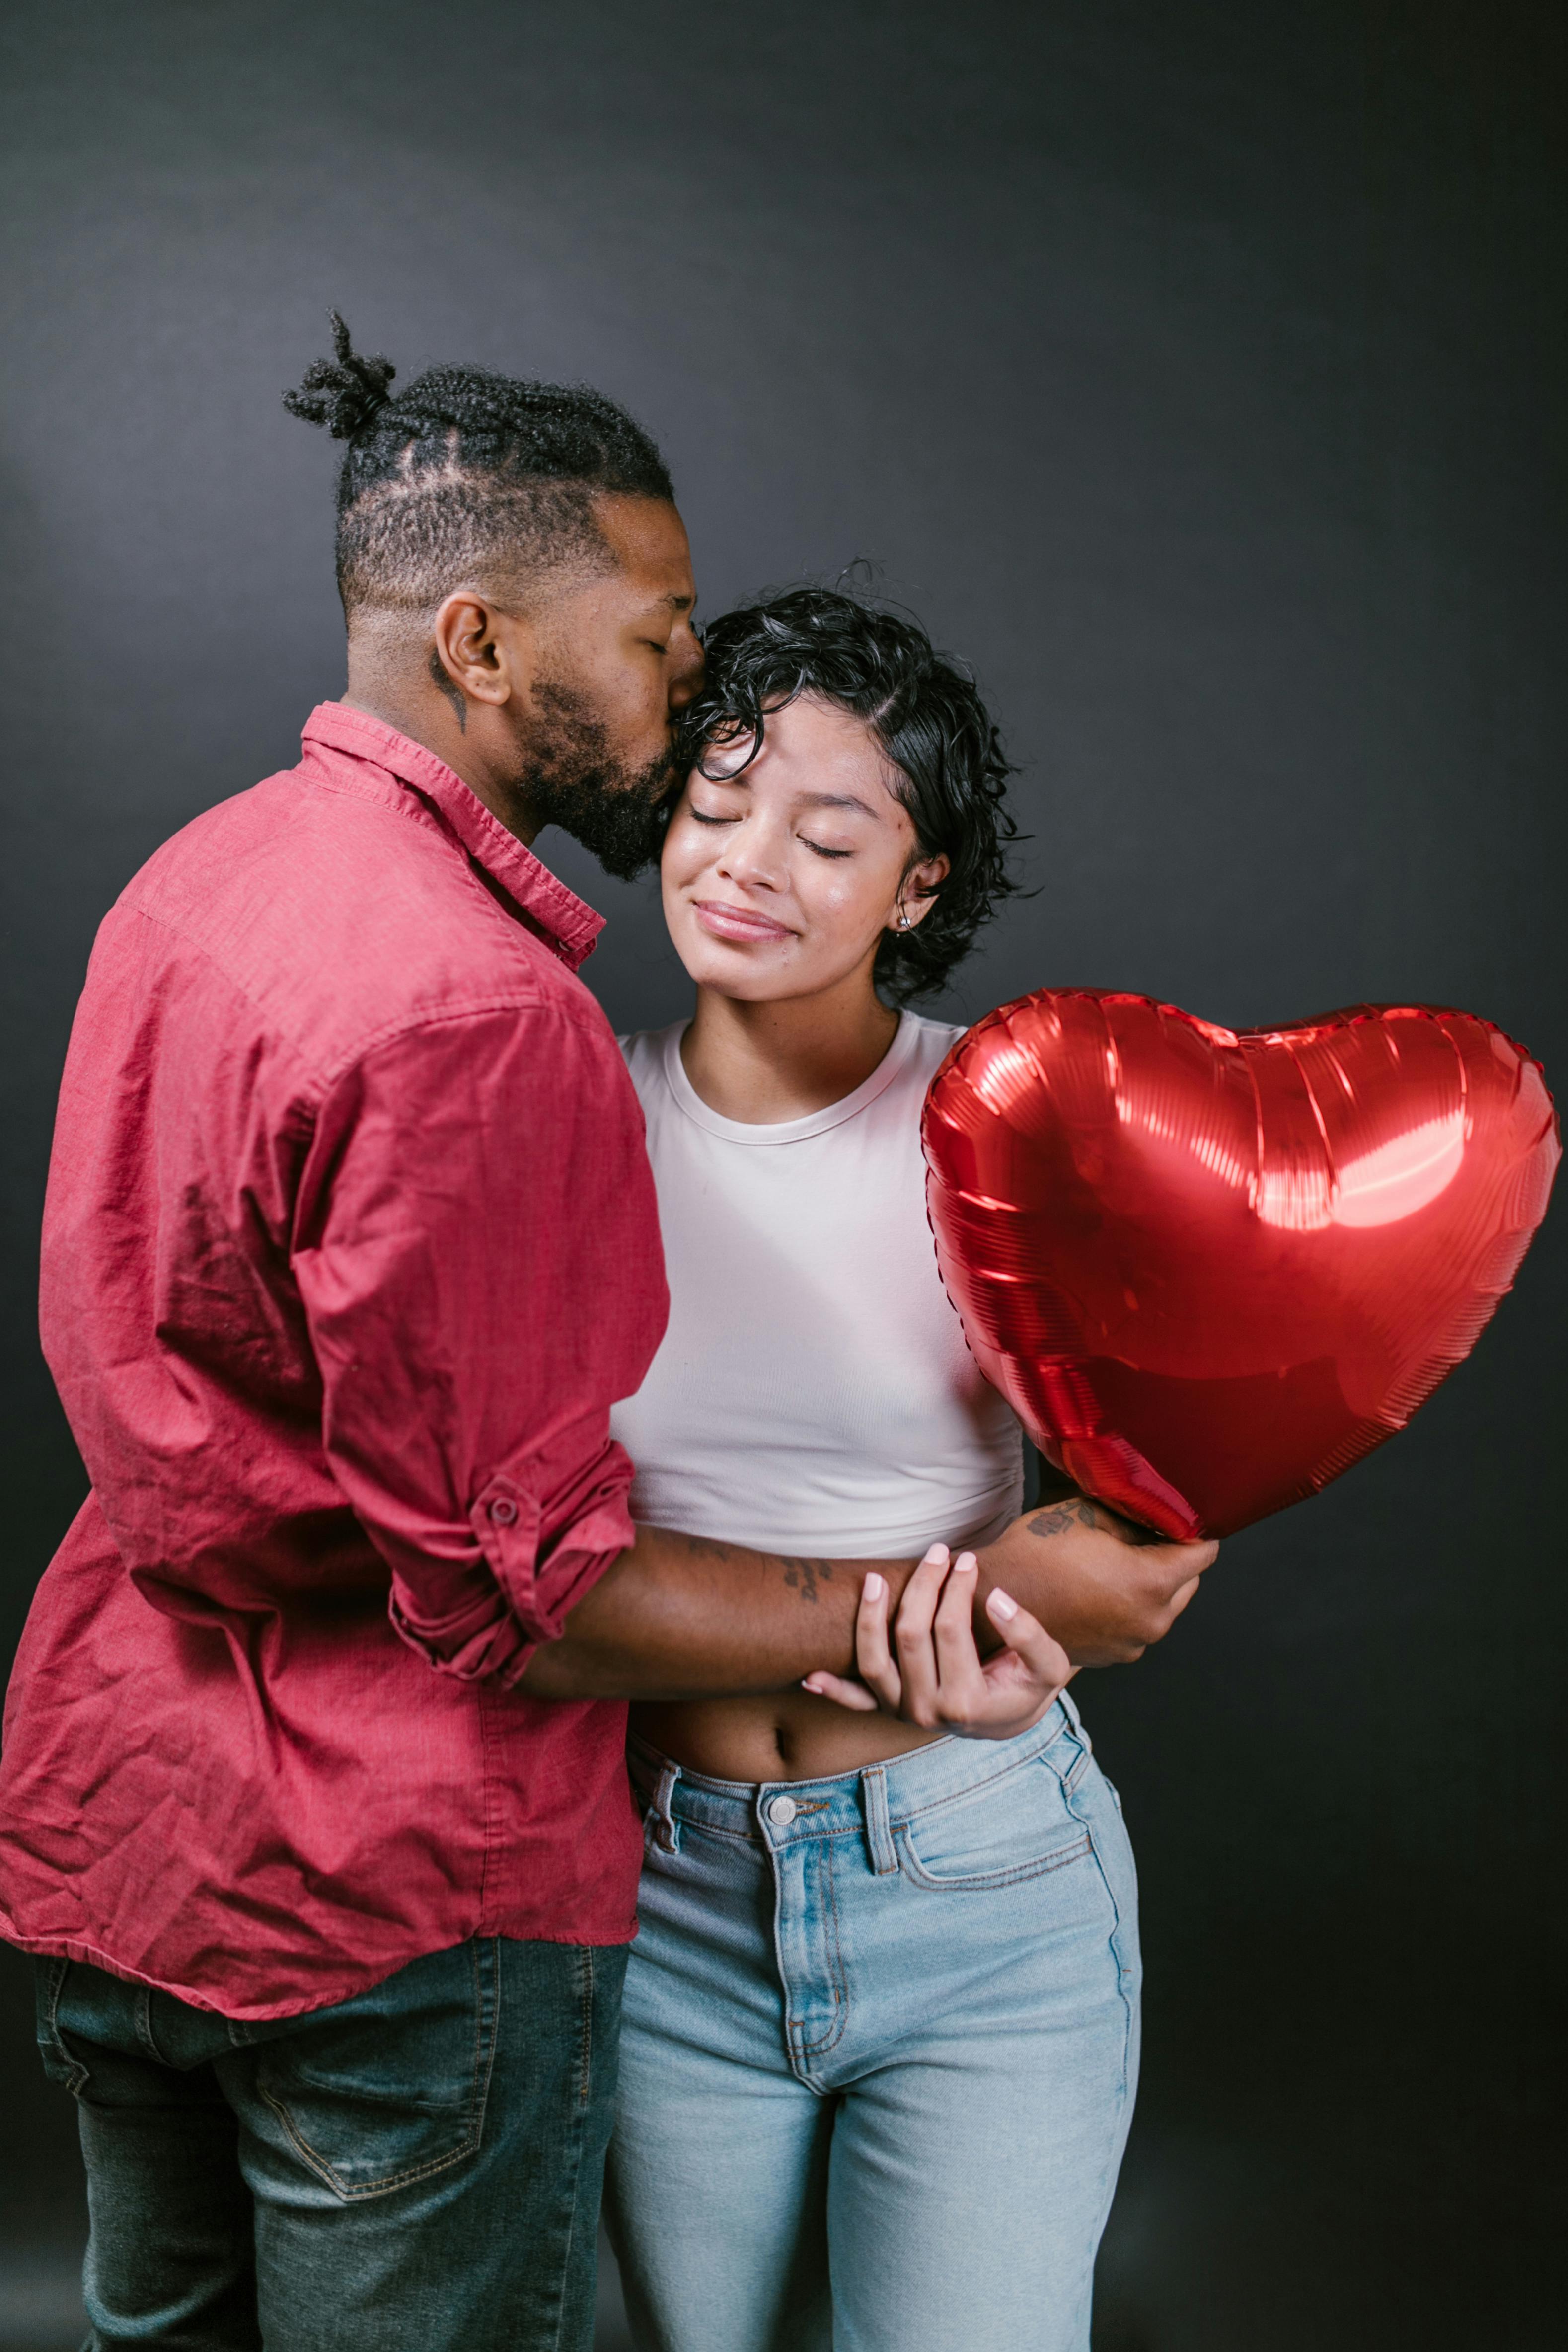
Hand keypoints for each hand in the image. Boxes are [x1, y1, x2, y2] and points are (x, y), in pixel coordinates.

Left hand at [801, 1544, 1069, 1740]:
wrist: (1011, 1717)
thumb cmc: (1028, 1686)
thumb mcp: (1049, 1666)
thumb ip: (1029, 1635)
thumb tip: (997, 1598)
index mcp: (967, 1703)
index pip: (951, 1629)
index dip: (958, 1589)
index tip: (969, 1560)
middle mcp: (928, 1713)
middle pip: (910, 1635)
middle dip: (923, 1586)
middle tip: (938, 1552)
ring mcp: (903, 1713)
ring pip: (873, 1662)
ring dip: (868, 1618)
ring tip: (873, 1579)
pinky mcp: (888, 1710)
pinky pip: (855, 1700)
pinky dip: (832, 1688)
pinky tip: (809, 1673)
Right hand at [978, 1495, 1217, 1666]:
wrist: (994, 1599)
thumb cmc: (1036, 1552)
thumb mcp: (1091, 1513)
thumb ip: (1137, 1515)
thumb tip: (1161, 1513)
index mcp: (1151, 1583)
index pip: (1204, 1552)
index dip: (1194, 1527)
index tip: (1181, 1515)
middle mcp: (1152, 1620)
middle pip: (1189, 1580)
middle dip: (1174, 1555)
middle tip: (1145, 1531)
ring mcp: (1133, 1643)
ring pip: (1166, 1603)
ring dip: (1154, 1582)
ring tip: (1118, 1559)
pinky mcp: (1115, 1654)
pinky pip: (1140, 1622)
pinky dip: (1132, 1604)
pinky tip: (1102, 1584)